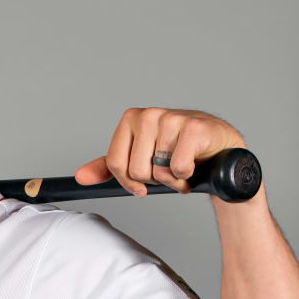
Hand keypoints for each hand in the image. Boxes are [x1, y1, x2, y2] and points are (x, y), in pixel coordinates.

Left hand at [74, 107, 245, 196]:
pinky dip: (186, 176)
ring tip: (182, 168)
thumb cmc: (176, 153)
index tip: (142, 184)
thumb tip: (80, 177)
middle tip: (168, 170)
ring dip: (173, 180)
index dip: (129, 182)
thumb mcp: (138, 159)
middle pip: (136, 171)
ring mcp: (171, 119)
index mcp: (131, 118)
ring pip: (158, 171)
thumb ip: (109, 167)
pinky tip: (194, 165)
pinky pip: (178, 169)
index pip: (116, 164)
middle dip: (154, 181)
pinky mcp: (194, 128)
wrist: (218, 150)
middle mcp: (149, 114)